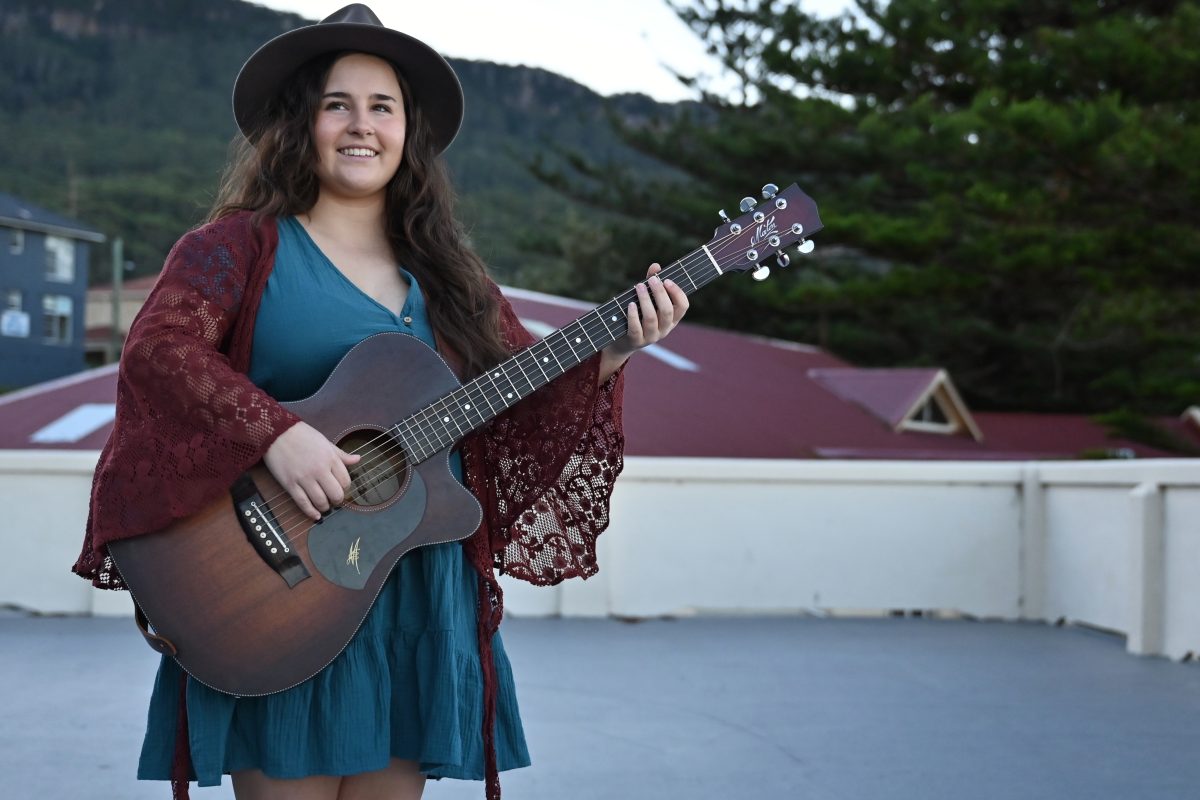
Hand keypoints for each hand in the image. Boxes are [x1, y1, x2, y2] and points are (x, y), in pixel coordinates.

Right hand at [263, 422, 360, 520]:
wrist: (276, 432)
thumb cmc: (302, 435)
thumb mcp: (325, 442)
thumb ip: (341, 454)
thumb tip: (358, 459)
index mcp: (330, 458)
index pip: (345, 481)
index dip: (345, 488)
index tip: (340, 488)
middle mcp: (319, 470)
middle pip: (335, 494)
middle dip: (337, 500)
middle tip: (334, 500)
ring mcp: (304, 478)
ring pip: (321, 501)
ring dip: (325, 507)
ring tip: (324, 505)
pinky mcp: (290, 485)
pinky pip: (303, 503)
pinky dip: (311, 512)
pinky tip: (316, 515)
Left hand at [599, 263, 689, 380]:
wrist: (623, 341)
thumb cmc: (639, 315)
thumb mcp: (647, 300)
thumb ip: (652, 284)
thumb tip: (656, 266)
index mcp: (672, 319)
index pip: (683, 306)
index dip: (677, 293)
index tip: (667, 280)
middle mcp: (664, 329)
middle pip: (667, 311)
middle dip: (660, 293)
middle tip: (652, 280)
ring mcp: (651, 336)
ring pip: (651, 318)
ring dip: (645, 300)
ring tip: (639, 286)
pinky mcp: (636, 341)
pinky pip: (636, 328)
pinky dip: (633, 315)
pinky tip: (630, 304)